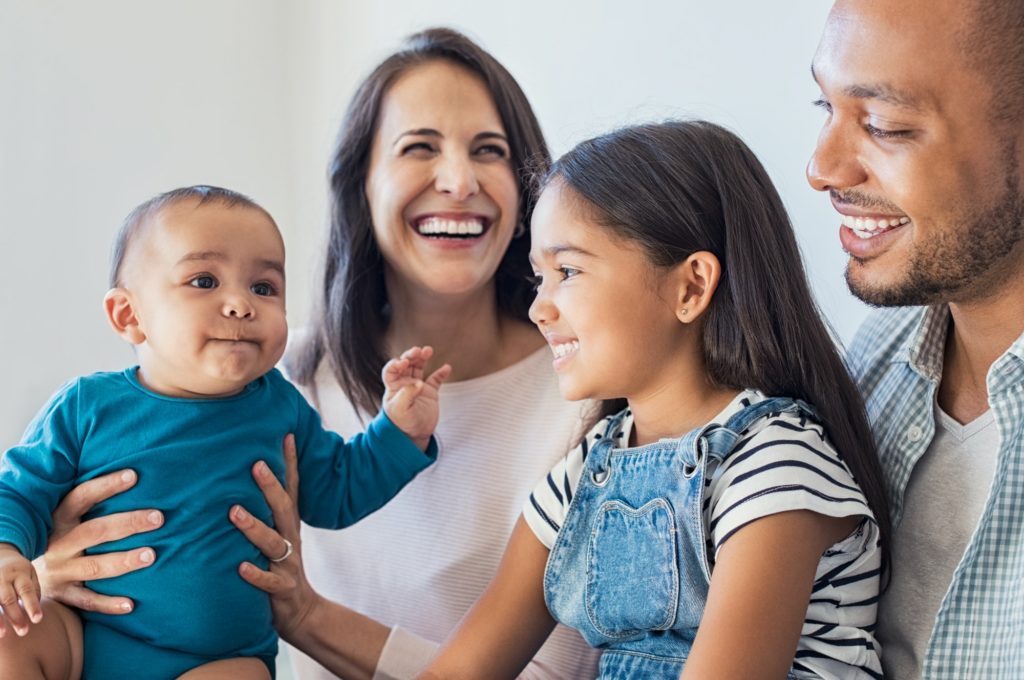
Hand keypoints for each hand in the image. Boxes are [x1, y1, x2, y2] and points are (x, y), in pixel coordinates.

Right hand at [0, 543, 41, 636]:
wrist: (0, 555)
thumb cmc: (18, 570)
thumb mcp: (30, 573)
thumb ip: (34, 590)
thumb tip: (35, 609)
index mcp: (19, 573)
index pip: (27, 590)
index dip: (32, 605)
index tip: (37, 620)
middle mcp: (3, 578)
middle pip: (8, 598)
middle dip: (15, 616)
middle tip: (24, 632)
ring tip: (3, 635)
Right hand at [34, 469, 161, 614]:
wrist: (21, 577)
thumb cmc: (58, 539)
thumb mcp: (64, 519)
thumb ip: (89, 504)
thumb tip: (133, 475)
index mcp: (58, 521)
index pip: (81, 497)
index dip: (106, 486)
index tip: (134, 475)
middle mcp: (57, 545)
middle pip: (95, 532)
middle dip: (128, 523)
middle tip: (158, 518)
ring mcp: (60, 571)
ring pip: (95, 567)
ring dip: (124, 561)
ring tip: (151, 555)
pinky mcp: (63, 595)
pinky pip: (88, 601)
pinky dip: (109, 604)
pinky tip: (131, 604)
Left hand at [231, 434, 317, 642]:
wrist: (301, 611)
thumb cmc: (279, 568)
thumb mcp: (277, 537)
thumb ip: (266, 513)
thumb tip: (239, 482)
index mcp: (288, 526)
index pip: (292, 489)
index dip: (290, 463)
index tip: (286, 435)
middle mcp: (290, 540)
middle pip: (284, 509)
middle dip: (271, 486)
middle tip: (256, 464)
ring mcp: (287, 565)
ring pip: (272, 543)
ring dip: (254, 527)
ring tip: (234, 512)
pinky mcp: (281, 589)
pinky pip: (268, 581)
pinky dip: (255, 574)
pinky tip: (240, 567)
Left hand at [381, 346, 451, 450]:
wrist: (414, 436)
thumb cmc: (402, 424)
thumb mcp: (400, 410)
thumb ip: (407, 395)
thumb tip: (418, 382)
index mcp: (393, 387)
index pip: (391, 370)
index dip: (396, 364)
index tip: (403, 363)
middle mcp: (404, 384)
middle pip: (406, 364)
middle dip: (411, 356)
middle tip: (418, 351)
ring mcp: (418, 387)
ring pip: (419, 368)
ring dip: (423, 358)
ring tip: (428, 351)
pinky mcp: (430, 392)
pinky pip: (436, 379)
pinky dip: (441, 373)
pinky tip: (446, 368)